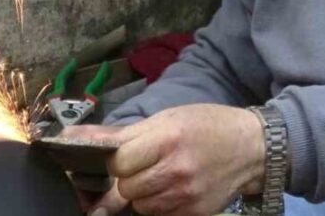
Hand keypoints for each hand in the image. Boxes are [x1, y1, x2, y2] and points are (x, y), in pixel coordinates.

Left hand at [67, 104, 264, 215]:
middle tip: (146, 164)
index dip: (117, 160)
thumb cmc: (207, 126)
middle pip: (127, 186)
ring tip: (161, 176)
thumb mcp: (167, 118)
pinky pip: (158, 215)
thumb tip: (71, 137)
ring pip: (140, 205)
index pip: (118, 162)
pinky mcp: (195, 213)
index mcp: (167, 138)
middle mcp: (176, 169)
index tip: (125, 154)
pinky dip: (159, 205)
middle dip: (129, 177)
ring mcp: (186, 195)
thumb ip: (121, 133)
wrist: (252, 148)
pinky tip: (173, 189)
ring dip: (142, 193)